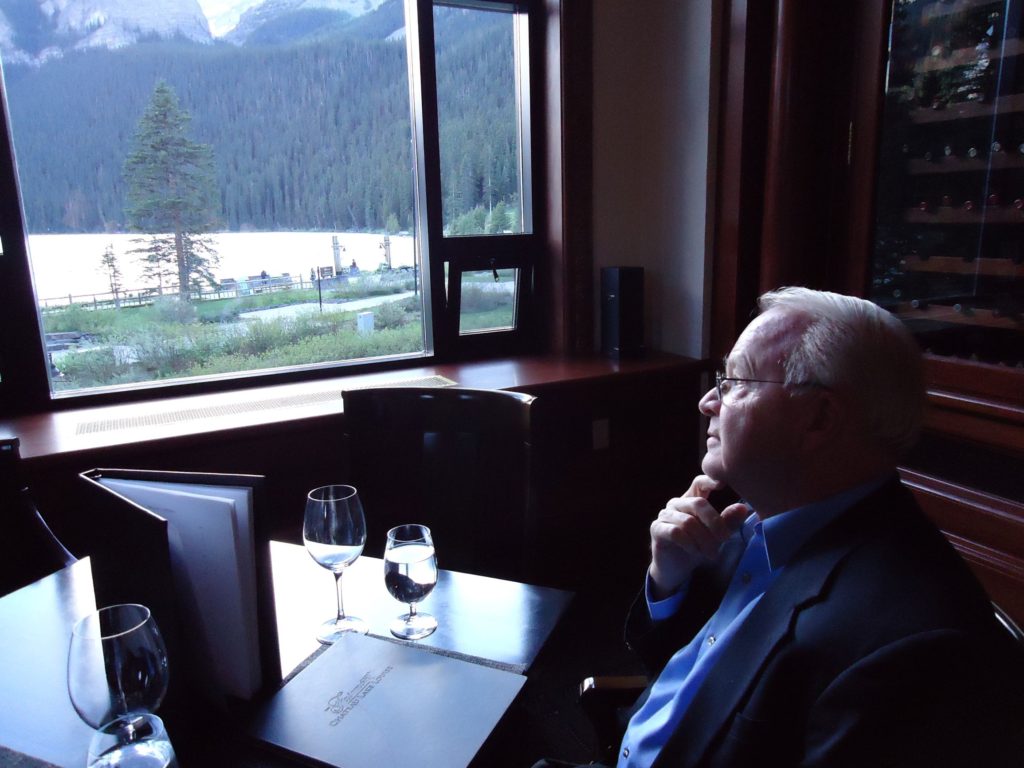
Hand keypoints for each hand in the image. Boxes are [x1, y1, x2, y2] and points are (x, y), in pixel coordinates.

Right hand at [648, 475, 749, 598]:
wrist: (675, 569)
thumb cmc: (696, 548)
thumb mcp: (716, 536)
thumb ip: (727, 522)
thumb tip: (743, 508)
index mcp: (691, 500)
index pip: (698, 483)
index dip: (709, 480)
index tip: (722, 484)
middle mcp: (676, 504)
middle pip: (698, 504)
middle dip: (715, 523)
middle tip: (724, 539)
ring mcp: (665, 515)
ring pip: (688, 521)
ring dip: (703, 539)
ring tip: (711, 553)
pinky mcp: (657, 529)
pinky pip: (675, 532)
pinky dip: (689, 543)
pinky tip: (694, 552)